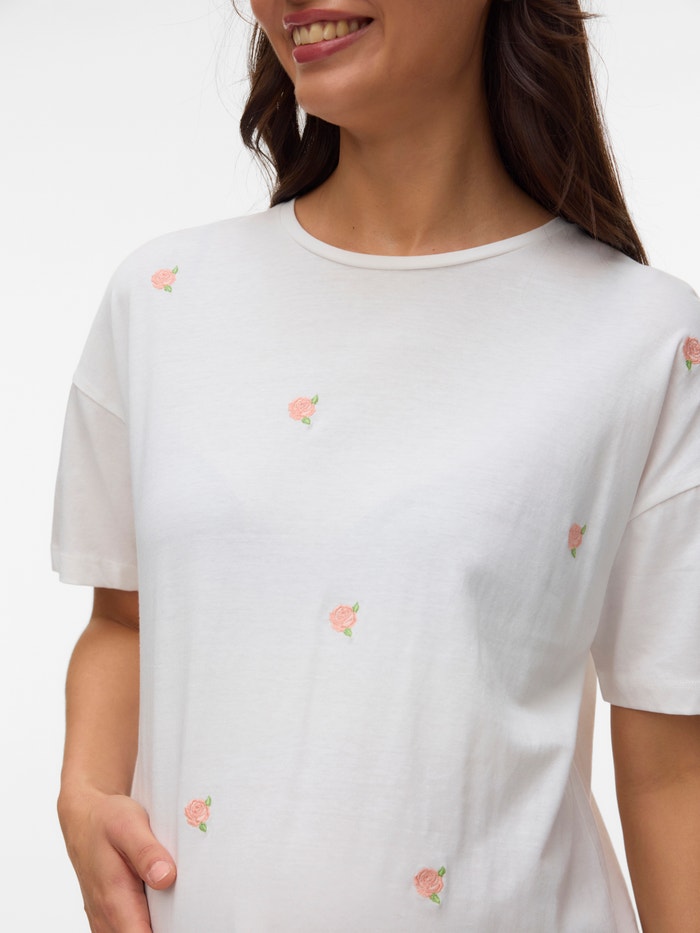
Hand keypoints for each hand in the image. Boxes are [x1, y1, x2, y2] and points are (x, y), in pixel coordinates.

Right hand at [58, 790, 175, 931]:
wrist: (85, 819)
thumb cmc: (107, 820)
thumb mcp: (128, 825)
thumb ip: (146, 853)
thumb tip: (166, 877)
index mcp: (114, 900)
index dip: (166, 932)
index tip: (188, 921)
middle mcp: (106, 919)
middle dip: (167, 928)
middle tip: (191, 912)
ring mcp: (105, 922)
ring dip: (157, 926)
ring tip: (181, 910)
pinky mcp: (109, 918)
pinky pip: (128, 931)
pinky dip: (147, 924)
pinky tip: (166, 910)